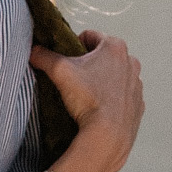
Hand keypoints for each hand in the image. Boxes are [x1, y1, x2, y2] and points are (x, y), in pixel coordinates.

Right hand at [30, 30, 144, 171]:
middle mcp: (131, 62)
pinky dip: (111, 98)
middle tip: (75, 79)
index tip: (68, 61)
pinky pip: (122, 95)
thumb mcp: (59, 71)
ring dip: (102, 80)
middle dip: (89, 64)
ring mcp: (136, 84)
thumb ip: (44, 56)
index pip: (89, 36)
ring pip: (114, 75)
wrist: (108, 135)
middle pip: (103, 56)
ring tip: (87, 95)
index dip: (74, 46)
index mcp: (115, 47)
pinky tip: (99, 107)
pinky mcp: (138, 103)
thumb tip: (34, 51)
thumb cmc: (89, 99)